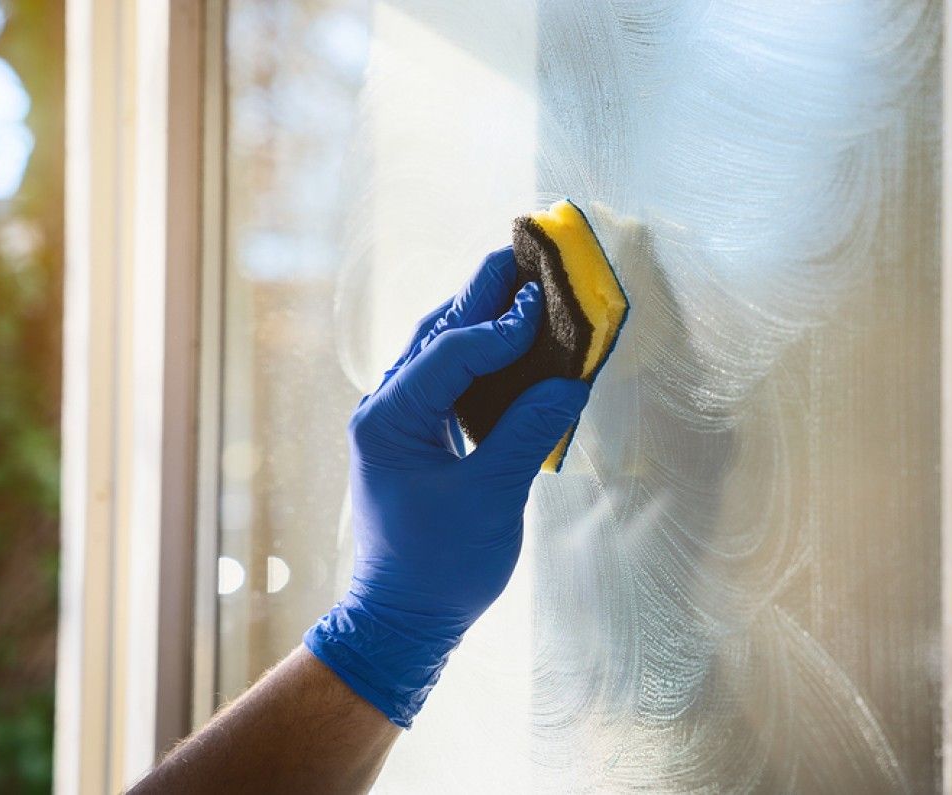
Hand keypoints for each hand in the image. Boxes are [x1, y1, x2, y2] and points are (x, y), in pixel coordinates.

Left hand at [304, 247, 590, 727]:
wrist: (400, 620)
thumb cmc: (438, 567)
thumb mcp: (491, 498)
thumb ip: (527, 433)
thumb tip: (569, 384)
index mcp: (390, 420)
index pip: (449, 353)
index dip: (500, 328)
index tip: (544, 307)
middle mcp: (383, 411)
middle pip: (435, 337)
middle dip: (477, 296)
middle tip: (518, 253)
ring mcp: (393, 423)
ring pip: (434, 354)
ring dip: (474, 319)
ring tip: (513, 285)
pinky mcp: (409, 439)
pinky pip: (441, 382)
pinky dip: (472, 358)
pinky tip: (502, 345)